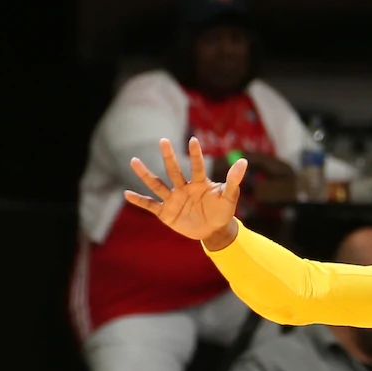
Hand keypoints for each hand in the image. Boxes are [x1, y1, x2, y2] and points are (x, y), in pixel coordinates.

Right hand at [124, 137, 245, 249]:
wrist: (214, 231)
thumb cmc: (222, 211)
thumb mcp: (229, 197)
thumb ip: (233, 180)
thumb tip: (244, 161)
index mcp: (199, 183)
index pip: (197, 166)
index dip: (195, 155)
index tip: (193, 140)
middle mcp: (183, 188)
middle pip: (174, 170)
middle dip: (169, 157)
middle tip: (164, 141)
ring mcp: (173, 199)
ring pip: (157, 184)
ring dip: (146, 174)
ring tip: (134, 161)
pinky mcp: (166, 213)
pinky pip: (151, 205)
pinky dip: (140, 201)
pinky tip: (128, 194)